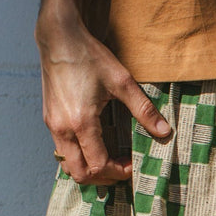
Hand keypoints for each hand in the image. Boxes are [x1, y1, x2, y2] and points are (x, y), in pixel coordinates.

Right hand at [37, 8, 171, 185]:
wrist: (59, 37)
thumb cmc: (89, 57)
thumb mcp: (122, 82)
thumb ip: (144, 110)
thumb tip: (165, 131)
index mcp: (81, 123)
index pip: (99, 165)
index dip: (119, 171)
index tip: (133, 164)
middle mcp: (63, 129)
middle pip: (80, 174)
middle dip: (103, 178)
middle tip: (122, 169)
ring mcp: (53, 125)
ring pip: (67, 165)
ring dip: (89, 170)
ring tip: (109, 161)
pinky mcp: (50, 119)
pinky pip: (61, 151)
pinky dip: (78, 157)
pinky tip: (94, 146)